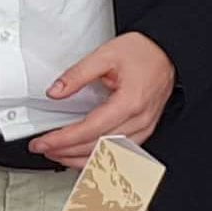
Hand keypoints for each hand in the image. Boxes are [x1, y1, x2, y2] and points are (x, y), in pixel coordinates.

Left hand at [31, 31, 174, 166]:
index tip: (44, 142)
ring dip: (81, 159)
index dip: (63, 139)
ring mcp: (144, 127)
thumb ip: (77, 74)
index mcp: (129, 102)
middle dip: (66, 151)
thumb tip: (55, 92)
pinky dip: (99, 157)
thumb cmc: (143, 52)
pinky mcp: (145, 129)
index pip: (89, 130)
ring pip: (109, 155)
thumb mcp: (105, 55)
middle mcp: (139, 120)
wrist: (167, 51)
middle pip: (98, 146)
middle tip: (44, 149)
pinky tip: (83, 157)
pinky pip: (120, 152)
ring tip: (58, 155)